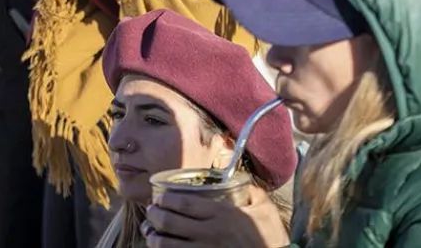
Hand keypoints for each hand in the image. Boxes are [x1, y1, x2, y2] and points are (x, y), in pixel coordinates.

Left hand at [144, 187, 287, 247]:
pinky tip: (161, 247)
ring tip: (150, 231)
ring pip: (167, 244)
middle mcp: (209, 232)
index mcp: (221, 214)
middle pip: (170, 221)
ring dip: (154, 237)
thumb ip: (251, 191)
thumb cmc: (270, 237)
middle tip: (152, 211)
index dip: (165, 198)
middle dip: (155, 215)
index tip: (159, 196)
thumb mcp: (265, 209)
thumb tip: (239, 179)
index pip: (183, 202)